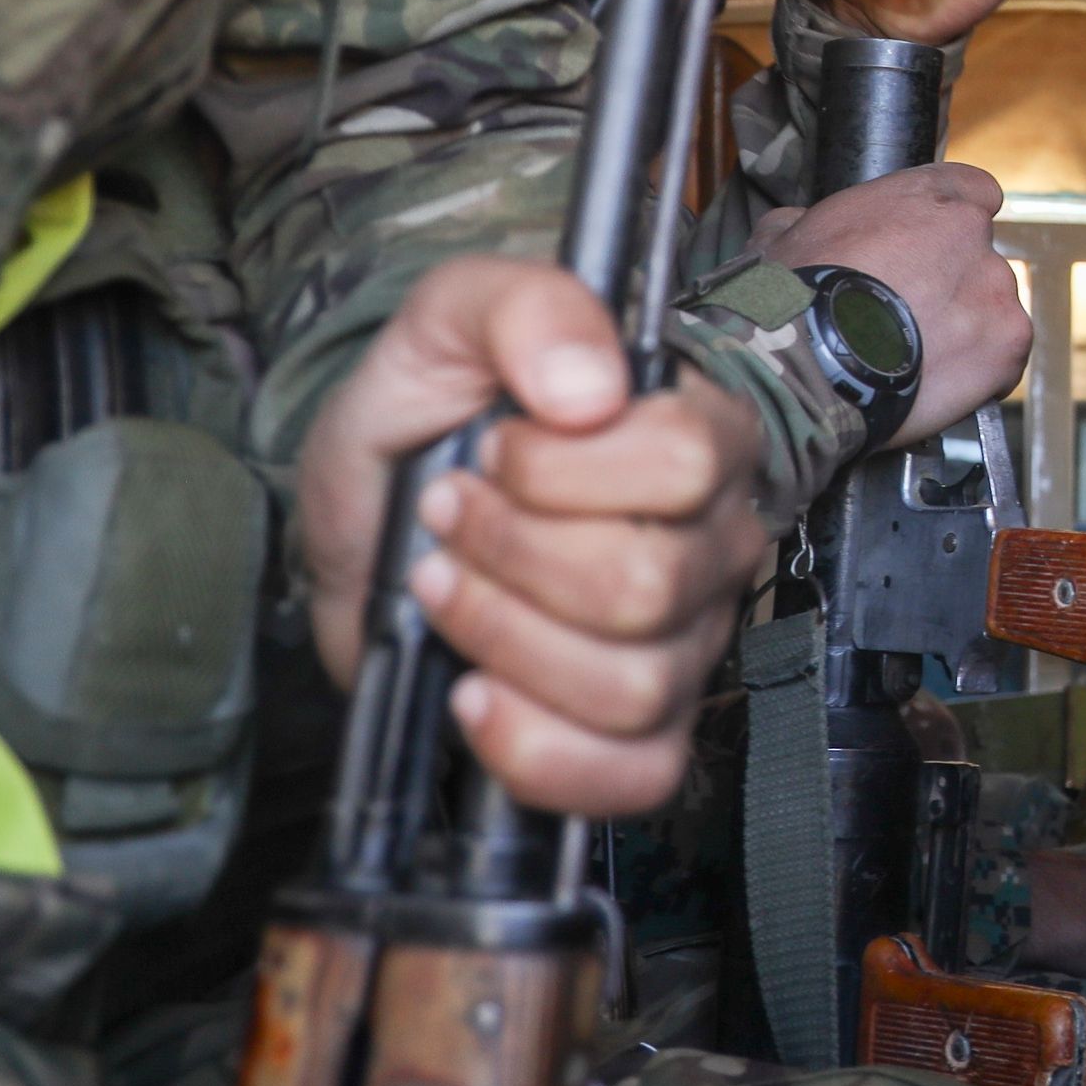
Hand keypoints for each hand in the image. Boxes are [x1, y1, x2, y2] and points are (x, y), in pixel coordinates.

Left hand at [297, 257, 769, 816]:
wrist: (373, 517)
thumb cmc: (427, 418)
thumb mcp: (447, 322)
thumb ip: (522, 309)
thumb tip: (585, 388)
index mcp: (697, 434)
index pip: (687, 459)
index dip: (563, 468)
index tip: (492, 448)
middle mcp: (712, 544)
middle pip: (650, 583)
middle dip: (512, 556)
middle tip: (446, 520)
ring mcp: (685, 645)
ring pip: (632, 684)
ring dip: (503, 640)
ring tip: (442, 590)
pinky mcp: (641, 731)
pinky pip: (633, 776)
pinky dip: (538, 752)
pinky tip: (474, 696)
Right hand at [749, 162, 1029, 443]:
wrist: (807, 363)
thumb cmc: (791, 298)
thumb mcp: (782, 237)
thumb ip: (808, 221)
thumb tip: (796, 224)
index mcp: (924, 195)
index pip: (974, 192)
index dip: (954, 224)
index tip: (935, 250)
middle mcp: (971, 233)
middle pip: (978, 257)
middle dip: (951, 284)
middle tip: (910, 317)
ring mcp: (995, 287)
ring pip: (993, 307)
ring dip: (966, 328)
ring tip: (917, 358)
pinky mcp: (1008, 341)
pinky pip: (1005, 357)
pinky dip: (981, 372)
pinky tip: (939, 383)